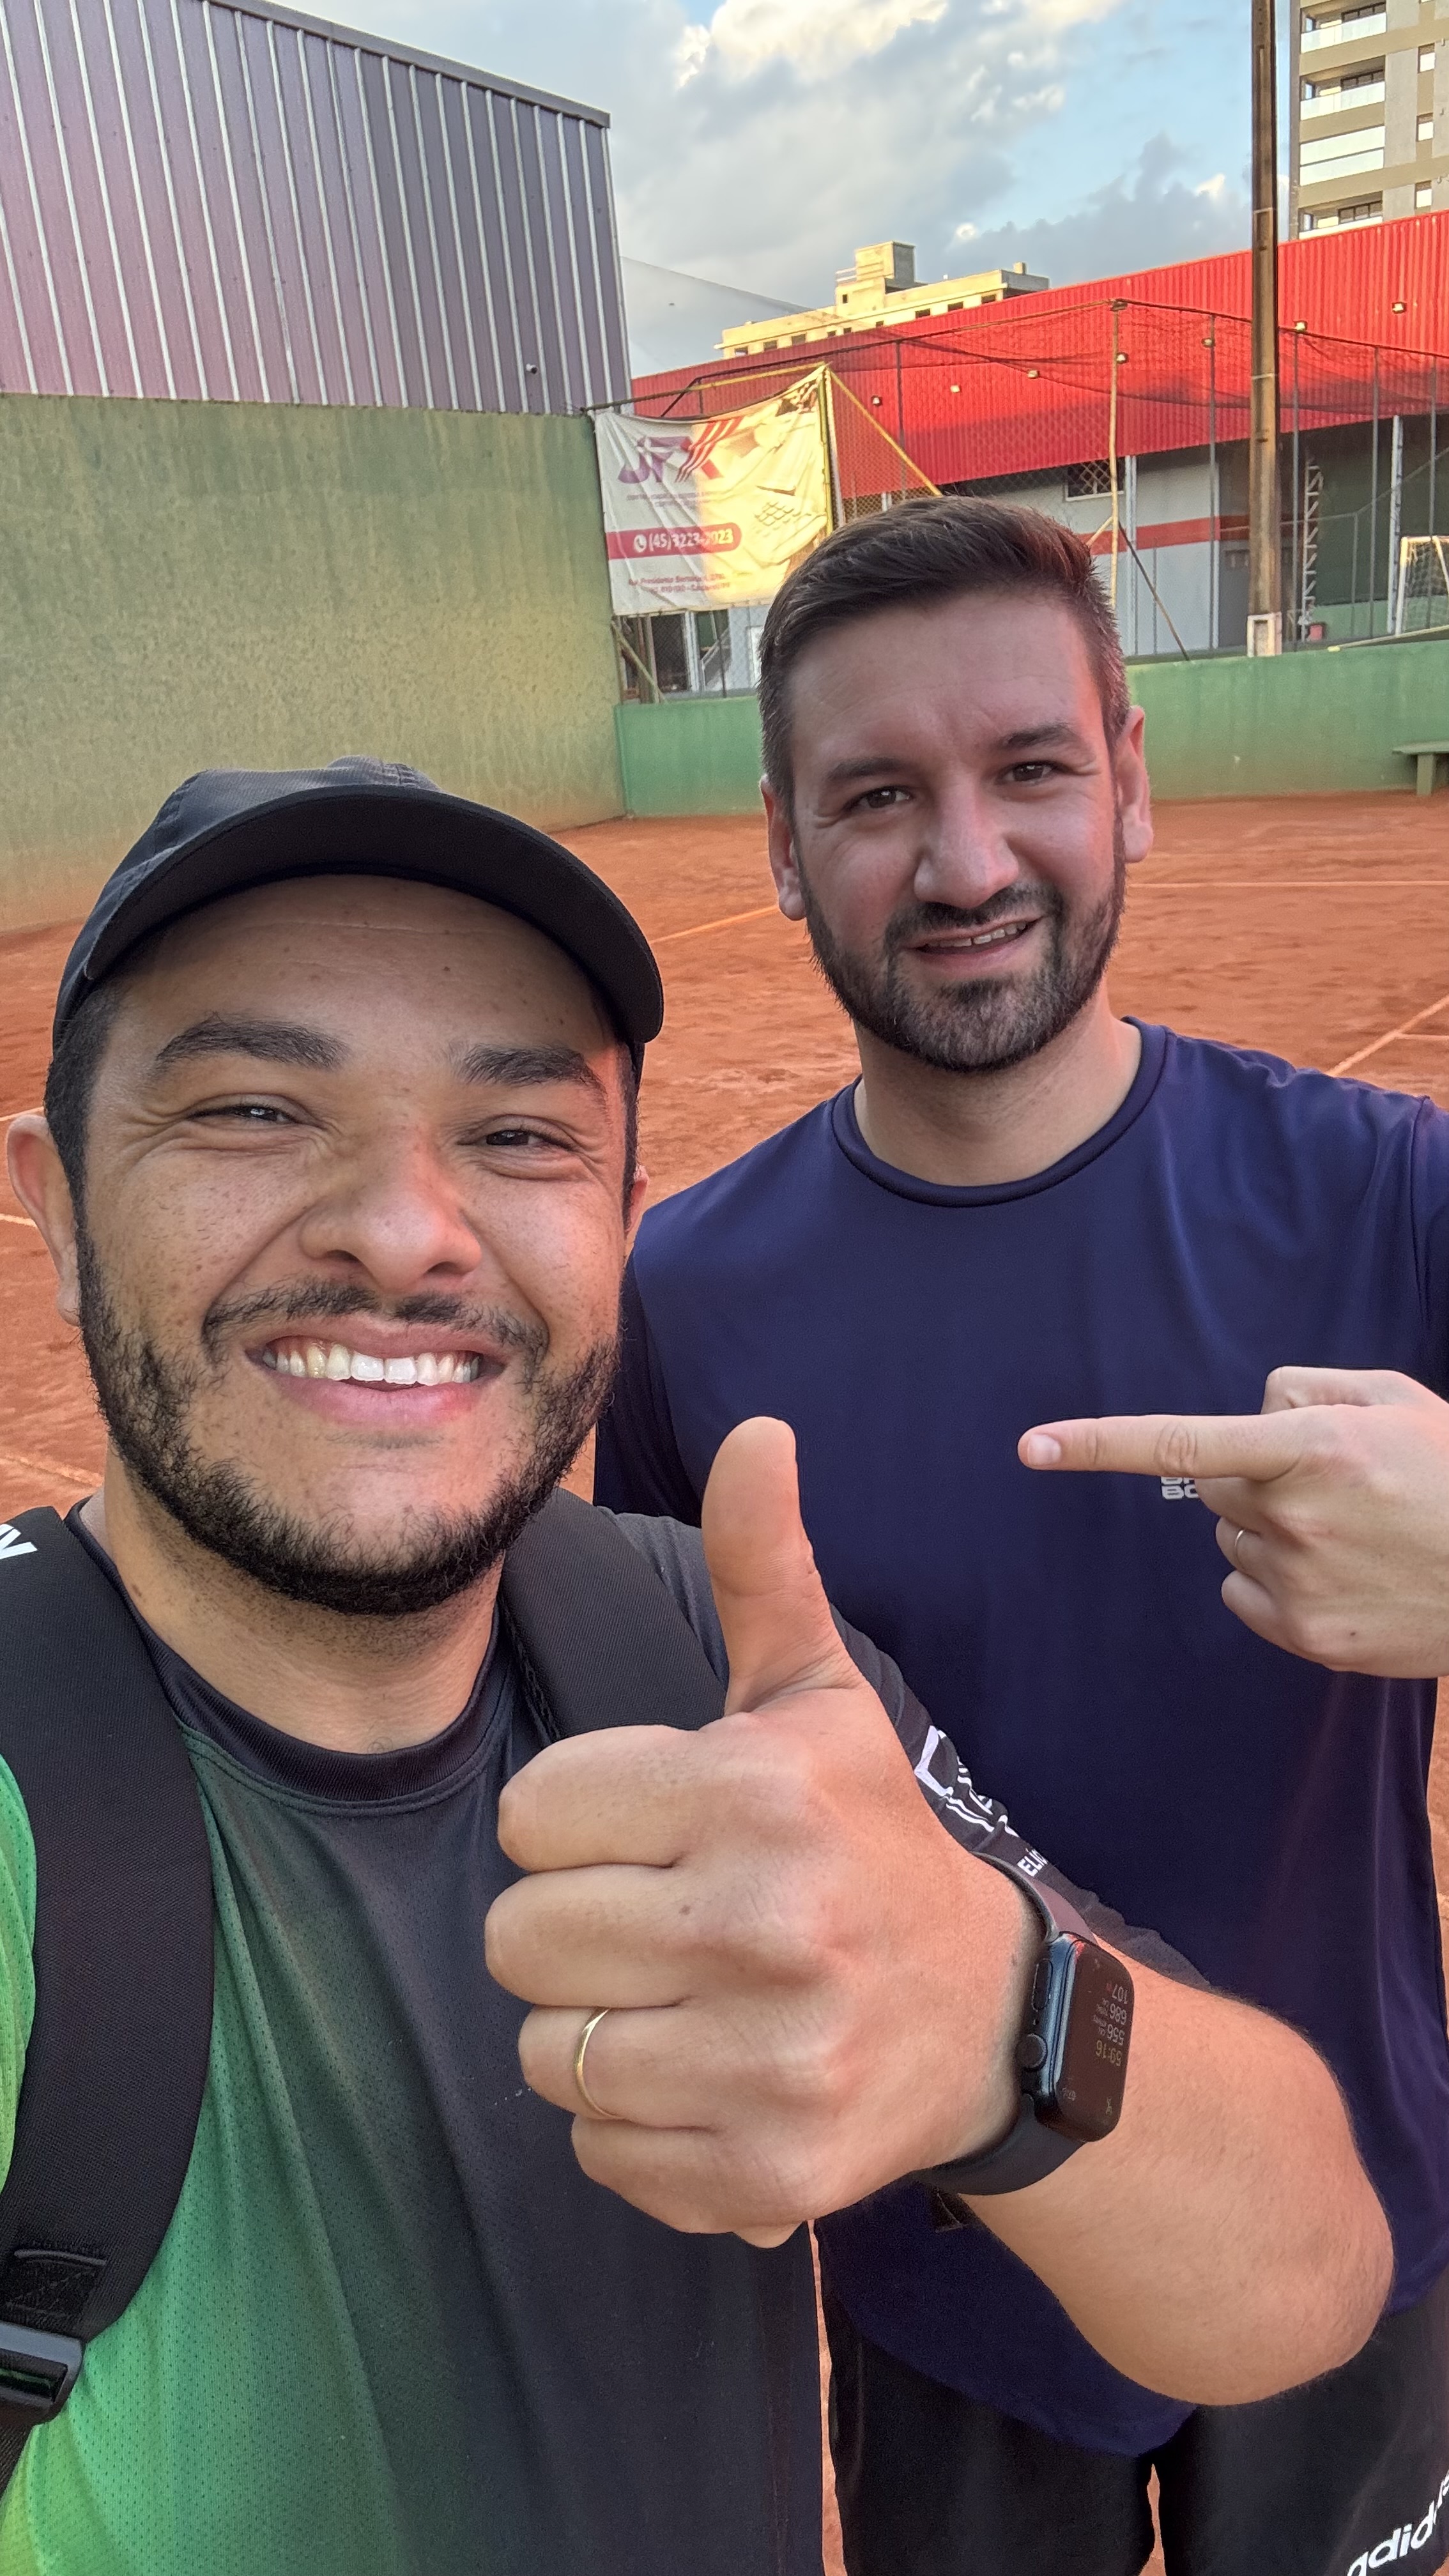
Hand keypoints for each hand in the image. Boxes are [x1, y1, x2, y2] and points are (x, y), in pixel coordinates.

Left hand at [485, 1416, 1035, 2241]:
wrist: (993, 2023)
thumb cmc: (868, 1840)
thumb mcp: (816, 1698)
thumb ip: (764, 1565)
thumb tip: (758, 1430)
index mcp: (755, 1794)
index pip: (528, 1816)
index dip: (577, 1825)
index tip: (655, 1834)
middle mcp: (768, 1925)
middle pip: (518, 1938)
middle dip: (573, 1928)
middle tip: (665, 1921)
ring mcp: (772, 2060)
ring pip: (547, 2055)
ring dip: (597, 2031)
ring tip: (689, 2000)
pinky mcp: (767, 2172)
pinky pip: (598, 2151)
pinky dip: (636, 2126)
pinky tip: (715, 2074)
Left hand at [1019, 1368, 1448, 1676]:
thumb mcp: (1392, 1400)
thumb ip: (1308, 1390)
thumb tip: (1251, 1410)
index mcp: (1312, 1447)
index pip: (1182, 1443)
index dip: (1099, 1444)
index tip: (1032, 1447)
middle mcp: (1293, 1515)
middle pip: (1214, 1486)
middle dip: (1250, 1478)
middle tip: (1327, 1485)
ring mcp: (1296, 1582)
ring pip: (1232, 1540)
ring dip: (1268, 1531)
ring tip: (1349, 1533)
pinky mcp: (1304, 1635)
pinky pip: (1242, 1594)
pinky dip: (1272, 1583)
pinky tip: (1337, 1576)